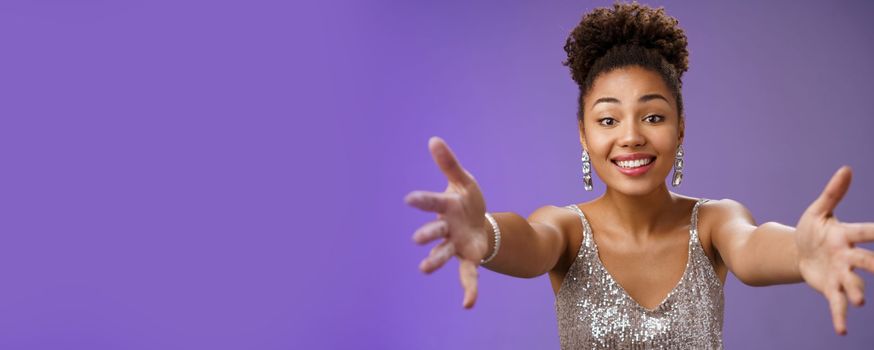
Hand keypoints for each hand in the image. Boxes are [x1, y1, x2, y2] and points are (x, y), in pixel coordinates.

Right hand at [404, 136, 488, 308]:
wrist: (480, 222)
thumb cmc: (467, 201)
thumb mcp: (464, 181)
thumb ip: (449, 164)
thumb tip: (434, 140)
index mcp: (445, 207)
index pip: (432, 203)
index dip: (422, 201)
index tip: (409, 200)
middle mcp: (446, 228)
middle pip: (435, 231)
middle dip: (427, 234)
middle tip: (417, 239)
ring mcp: (455, 245)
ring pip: (443, 253)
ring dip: (434, 261)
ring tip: (424, 268)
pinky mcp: (468, 258)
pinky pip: (467, 276)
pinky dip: (469, 290)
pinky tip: (468, 305)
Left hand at [796, 166, 873, 334]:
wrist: (798, 251)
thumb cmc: (813, 229)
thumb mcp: (818, 211)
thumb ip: (833, 193)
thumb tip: (846, 169)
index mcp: (846, 235)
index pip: (865, 232)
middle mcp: (848, 256)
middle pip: (865, 261)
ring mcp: (841, 274)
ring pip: (853, 283)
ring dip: (857, 292)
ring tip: (860, 302)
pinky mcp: (831, 288)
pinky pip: (836, 303)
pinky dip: (839, 317)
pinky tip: (840, 331)